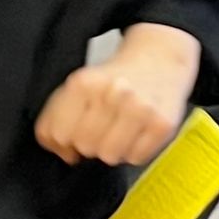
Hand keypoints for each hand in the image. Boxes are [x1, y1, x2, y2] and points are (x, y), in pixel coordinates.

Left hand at [35, 25, 199, 166]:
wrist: (158, 59)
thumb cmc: (115, 78)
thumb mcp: (79, 87)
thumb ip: (56, 119)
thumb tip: (65, 155)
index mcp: (84, 82)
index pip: (58, 133)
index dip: (64, 138)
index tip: (74, 130)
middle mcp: (114, 93)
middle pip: (84, 146)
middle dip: (89, 142)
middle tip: (102, 125)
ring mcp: (141, 110)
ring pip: (109, 156)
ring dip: (112, 148)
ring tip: (120, 129)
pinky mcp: (162, 125)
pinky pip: (135, 158)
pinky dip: (134, 151)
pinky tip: (137, 132)